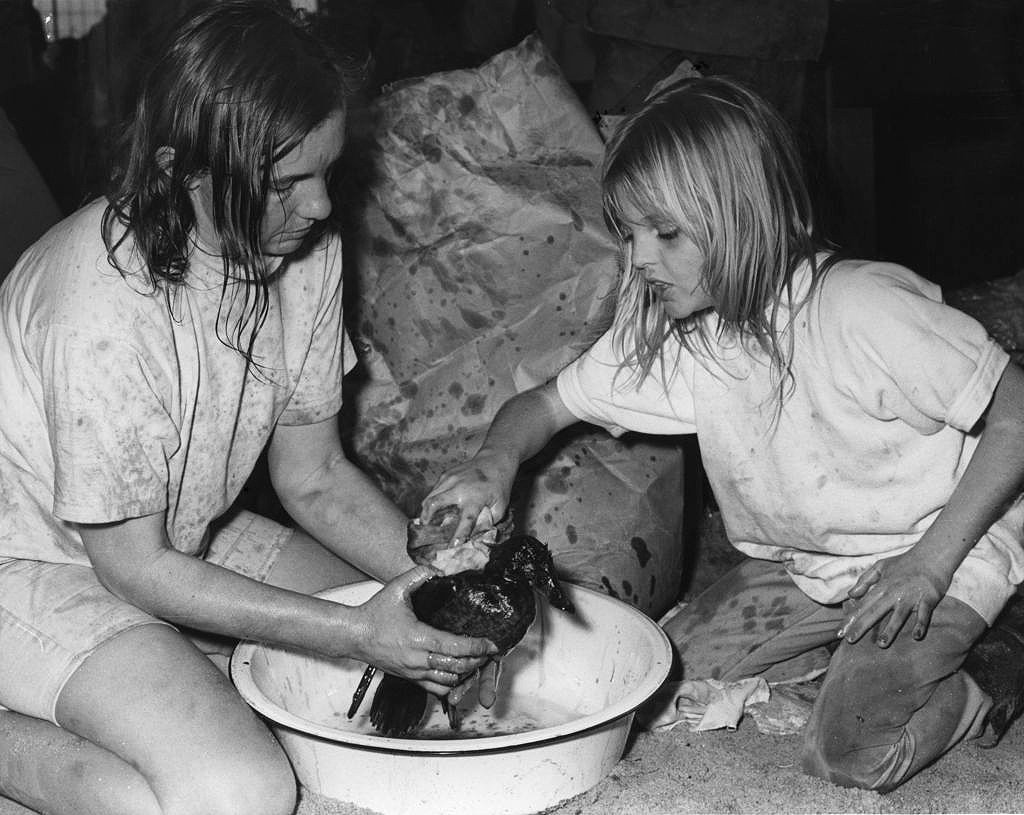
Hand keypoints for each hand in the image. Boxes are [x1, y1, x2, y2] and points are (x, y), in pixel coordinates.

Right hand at [349, 567, 496, 695]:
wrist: (353, 635)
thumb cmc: (374, 614)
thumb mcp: (397, 588)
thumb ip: (419, 575)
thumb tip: (439, 570)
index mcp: (419, 639)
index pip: (455, 648)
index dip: (477, 647)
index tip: (491, 644)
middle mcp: (418, 660)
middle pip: (457, 667)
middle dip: (477, 660)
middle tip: (489, 652)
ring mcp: (414, 672)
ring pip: (448, 681)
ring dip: (465, 673)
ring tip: (477, 661)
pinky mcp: (409, 678)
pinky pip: (435, 688)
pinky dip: (450, 684)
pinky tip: (458, 674)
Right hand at [419, 450, 516, 543]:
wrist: (495, 459)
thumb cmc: (499, 485)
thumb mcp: (500, 506)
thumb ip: (488, 521)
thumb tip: (476, 534)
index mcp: (475, 499)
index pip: (465, 520)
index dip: (458, 534)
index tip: (451, 546)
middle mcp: (459, 488)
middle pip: (434, 504)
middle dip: (426, 518)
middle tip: (425, 527)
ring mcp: (450, 479)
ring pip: (430, 496)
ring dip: (426, 509)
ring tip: (426, 519)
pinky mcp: (446, 474)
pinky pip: (434, 489)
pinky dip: (432, 499)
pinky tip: (435, 506)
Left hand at [838, 550, 952, 647]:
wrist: (932, 555)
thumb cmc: (905, 562)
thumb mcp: (881, 566)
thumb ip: (865, 580)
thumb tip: (850, 594)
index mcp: (882, 586)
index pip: (862, 605)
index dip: (850, 619)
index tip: (839, 633)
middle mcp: (893, 593)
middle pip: (875, 612)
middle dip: (861, 626)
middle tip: (850, 640)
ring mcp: (910, 597)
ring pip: (898, 616)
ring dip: (890, 630)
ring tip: (881, 644)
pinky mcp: (928, 599)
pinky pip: (924, 614)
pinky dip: (921, 624)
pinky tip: (916, 636)